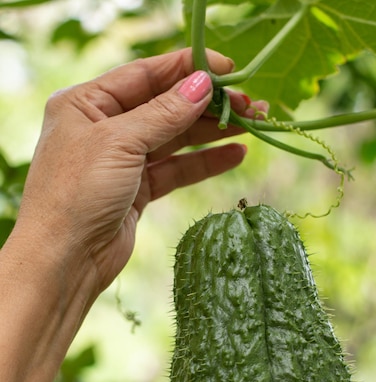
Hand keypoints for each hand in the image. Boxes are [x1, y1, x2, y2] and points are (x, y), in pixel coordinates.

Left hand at [15, 48, 260, 293]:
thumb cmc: (78, 194)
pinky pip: (176, 170)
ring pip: (174, 139)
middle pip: (164, 107)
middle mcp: (104, 128)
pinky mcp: (137, 192)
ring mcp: (122, 161)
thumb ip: (164, 114)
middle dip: (207, 104)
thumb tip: (202, 84)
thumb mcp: (120, 143)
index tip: (227, 69)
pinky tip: (235, 154)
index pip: (144, 75)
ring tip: (252, 124)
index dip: (187, 68)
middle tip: (250, 103)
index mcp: (87, 103)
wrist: (64, 260)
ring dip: (212, 132)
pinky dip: (204, 162)